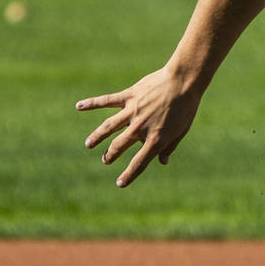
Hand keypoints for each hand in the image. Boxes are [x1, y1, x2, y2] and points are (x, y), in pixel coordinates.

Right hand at [76, 66, 201, 186]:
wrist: (183, 82)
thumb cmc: (186, 107)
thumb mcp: (181, 131)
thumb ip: (169, 147)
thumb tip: (162, 162)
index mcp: (156, 139)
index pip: (139, 163)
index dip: (129, 175)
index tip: (120, 183)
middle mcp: (140, 128)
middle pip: (119, 146)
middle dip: (111, 155)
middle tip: (106, 160)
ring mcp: (133, 112)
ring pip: (108, 127)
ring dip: (97, 137)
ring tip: (89, 144)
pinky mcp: (129, 97)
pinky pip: (107, 101)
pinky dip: (92, 103)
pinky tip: (79, 106)